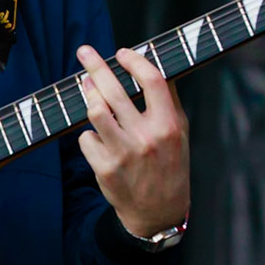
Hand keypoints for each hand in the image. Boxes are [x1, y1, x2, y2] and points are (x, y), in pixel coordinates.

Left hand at [75, 45, 190, 238]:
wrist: (158, 213)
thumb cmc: (169, 166)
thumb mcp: (180, 133)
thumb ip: (168, 101)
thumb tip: (150, 66)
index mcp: (168, 126)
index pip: (152, 81)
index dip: (134, 61)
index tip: (122, 52)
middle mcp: (146, 138)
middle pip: (115, 91)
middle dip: (96, 66)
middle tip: (84, 51)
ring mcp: (123, 154)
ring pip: (95, 111)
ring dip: (88, 95)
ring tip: (86, 86)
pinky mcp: (104, 168)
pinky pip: (86, 138)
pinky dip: (89, 134)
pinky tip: (98, 137)